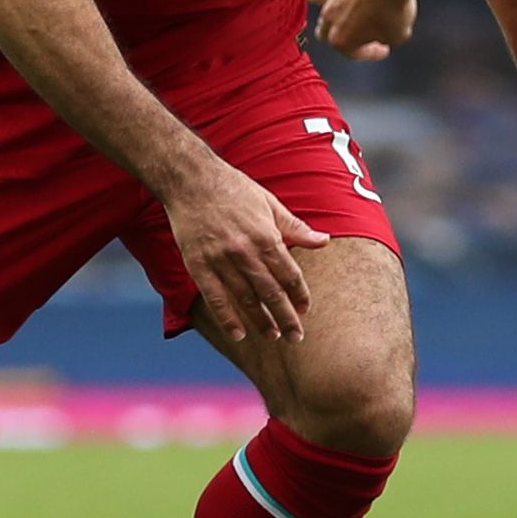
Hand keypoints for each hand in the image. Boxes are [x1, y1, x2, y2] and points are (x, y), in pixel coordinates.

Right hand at [164, 156, 331, 342]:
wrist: (192, 180)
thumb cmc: (234, 189)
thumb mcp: (270, 204)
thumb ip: (296, 227)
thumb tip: (324, 241)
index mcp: (266, 237)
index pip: (290, 275)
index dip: (299, 295)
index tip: (305, 309)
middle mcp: (246, 252)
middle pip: (271, 293)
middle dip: (286, 317)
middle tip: (297, 337)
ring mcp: (221, 261)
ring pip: (246, 300)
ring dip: (261, 321)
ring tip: (273, 337)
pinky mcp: (198, 265)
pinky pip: (215, 298)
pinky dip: (227, 318)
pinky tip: (238, 334)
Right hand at [304, 0, 417, 60]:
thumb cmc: (396, 7)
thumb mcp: (398, 35)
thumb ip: (385, 39)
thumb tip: (383, 35)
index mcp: (343, 40)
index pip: (353, 52)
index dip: (370, 52)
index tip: (385, 48)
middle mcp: (331, 18)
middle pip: (326, 31)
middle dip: (338, 33)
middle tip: (353, 32)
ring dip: (310, 1)